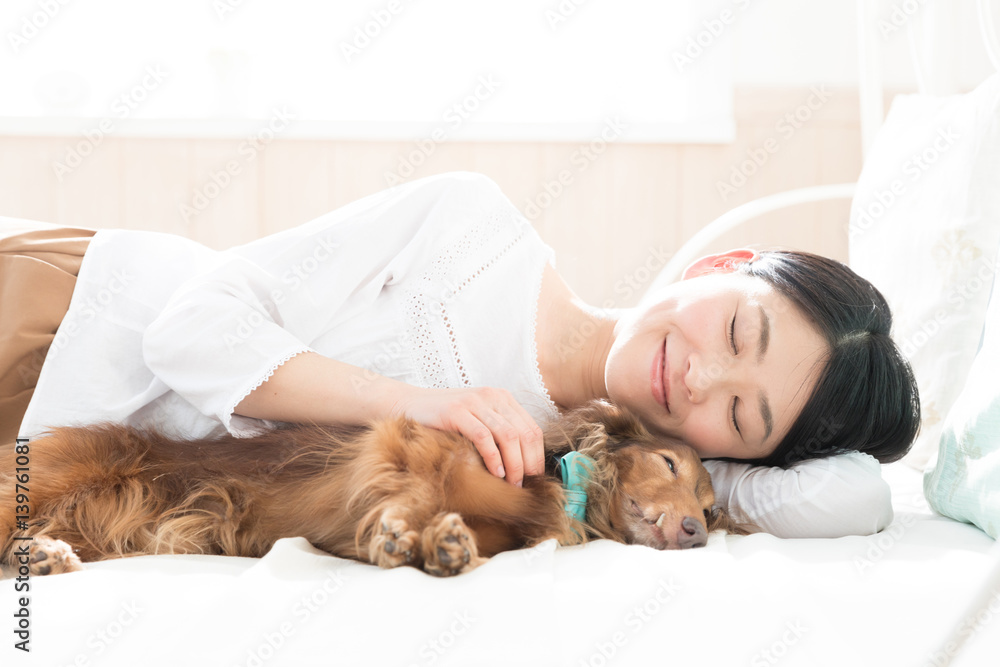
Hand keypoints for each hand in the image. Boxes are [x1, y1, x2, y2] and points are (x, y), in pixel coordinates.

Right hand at [387, 385, 544, 486]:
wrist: (407, 404)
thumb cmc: (444, 420)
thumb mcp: (477, 422)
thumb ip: (497, 434)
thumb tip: (522, 467)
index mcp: (502, 398)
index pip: (532, 429)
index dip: (537, 456)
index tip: (534, 479)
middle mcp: (492, 396)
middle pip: (524, 433)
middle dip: (528, 463)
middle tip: (524, 485)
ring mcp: (474, 402)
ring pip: (508, 436)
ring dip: (513, 464)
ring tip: (511, 484)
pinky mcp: (456, 411)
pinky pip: (483, 437)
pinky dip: (493, 458)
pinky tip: (494, 473)